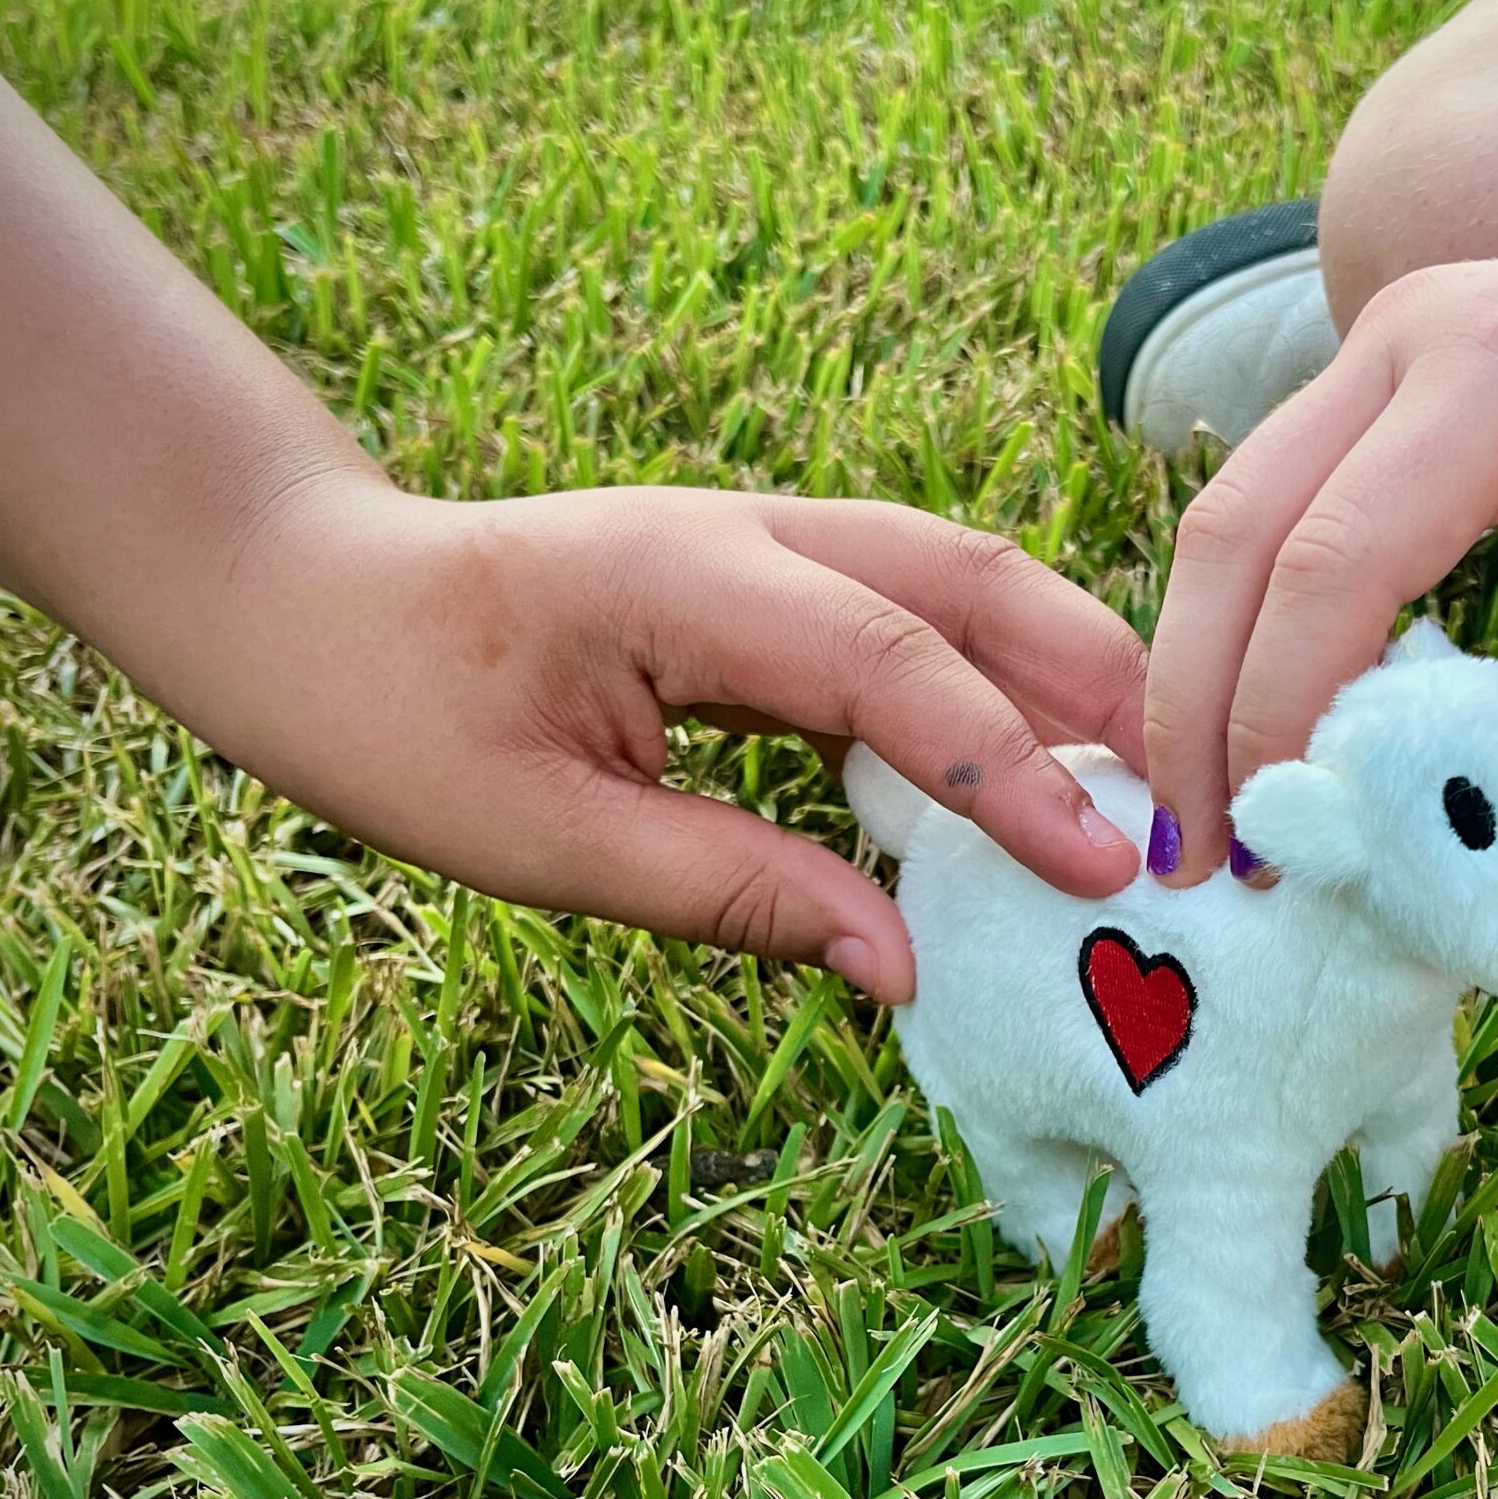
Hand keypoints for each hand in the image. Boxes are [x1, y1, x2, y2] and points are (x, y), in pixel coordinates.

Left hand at [161, 478, 1147, 999]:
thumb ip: (732, 891)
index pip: (900, 667)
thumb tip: (899, 968)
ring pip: (968, 580)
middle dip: (1097, 687)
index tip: (1104, 869)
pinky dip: (1002, 681)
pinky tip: (1045, 766)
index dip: (1012, 772)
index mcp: (690, 577)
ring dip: (1069, 672)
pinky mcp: (774, 576)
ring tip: (1151, 786)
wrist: (305, 602)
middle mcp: (755, 530)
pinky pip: (921, 614)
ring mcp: (770, 539)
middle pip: (977, 579)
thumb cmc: (392, 717)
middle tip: (1192, 807)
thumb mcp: (544, 839)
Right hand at [1140, 238, 1497, 882]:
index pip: (1335, 561)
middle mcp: (1406, 334)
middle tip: (1197, 857)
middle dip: (1199, 707)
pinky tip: (1254, 731)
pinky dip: (1247, 628)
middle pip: (1236, 532)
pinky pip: (1273, 510)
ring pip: (1230, 519)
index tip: (1283, 848)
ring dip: (1204, 673)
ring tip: (1208, 816)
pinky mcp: (1374, 380)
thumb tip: (1453, 854)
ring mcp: (1378, 344)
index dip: (1287, 716)